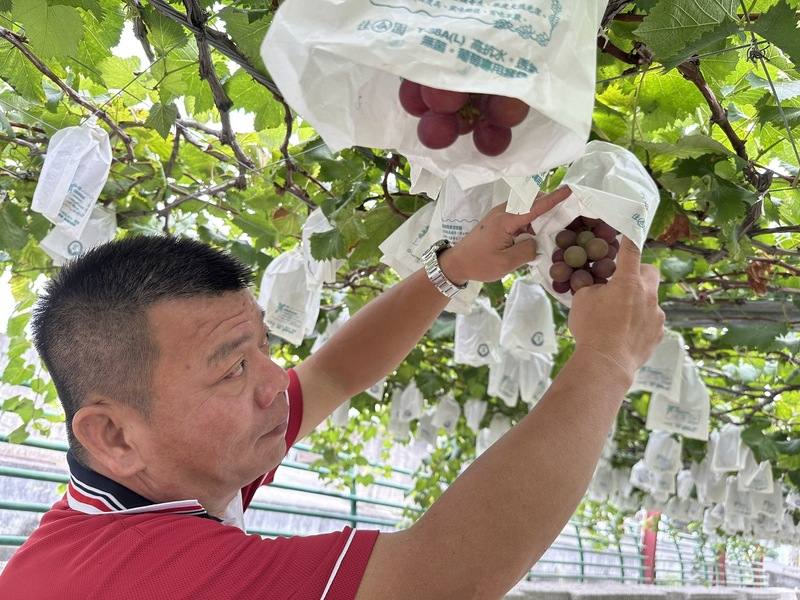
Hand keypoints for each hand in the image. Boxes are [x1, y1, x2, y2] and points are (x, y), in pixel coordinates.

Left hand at [439, 186, 571, 283]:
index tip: (569, 190)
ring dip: (539, 213)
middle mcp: (503, 212)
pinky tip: (535, 232)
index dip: (554, 199)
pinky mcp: (497, 220)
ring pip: (525, 207)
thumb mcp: (506, 263)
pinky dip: (530, 219)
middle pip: (531, 201)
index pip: (535, 207)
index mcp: (506, 220)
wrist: (456, 263)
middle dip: (548, 202)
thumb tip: (537, 242)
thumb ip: (527, 251)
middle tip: (566, 210)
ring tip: (553, 224)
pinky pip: (518, 214)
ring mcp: (499, 214)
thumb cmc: (479, 263)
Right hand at [568, 236, 664, 379]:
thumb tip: (598, 285)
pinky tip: (626, 333)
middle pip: (650, 272)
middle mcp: (648, 294)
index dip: (630, 239)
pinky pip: (652, 320)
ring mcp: (657, 314)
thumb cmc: (592, 328)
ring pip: (650, 298)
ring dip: (638, 301)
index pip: (631, 251)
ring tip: (620, 317)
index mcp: (628, 281)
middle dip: (639, 273)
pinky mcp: (659, 332)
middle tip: (622, 283)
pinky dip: (641, 322)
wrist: (607, 362)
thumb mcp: (582, 300)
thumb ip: (593, 287)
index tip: (631, 231)